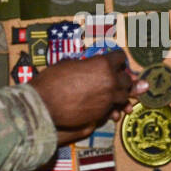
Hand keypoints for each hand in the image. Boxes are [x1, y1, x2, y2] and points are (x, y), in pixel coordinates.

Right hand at [30, 49, 147, 144]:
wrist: (44, 104)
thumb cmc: (52, 81)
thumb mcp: (69, 64)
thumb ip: (86, 64)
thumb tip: (88, 64)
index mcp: (102, 64)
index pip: (121, 58)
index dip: (118, 60)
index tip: (117, 62)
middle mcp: (110, 80)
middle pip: (127, 78)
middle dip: (123, 78)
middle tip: (120, 79)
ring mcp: (108, 98)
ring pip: (124, 96)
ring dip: (121, 94)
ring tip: (118, 95)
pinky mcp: (102, 113)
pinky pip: (114, 109)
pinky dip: (114, 108)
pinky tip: (112, 109)